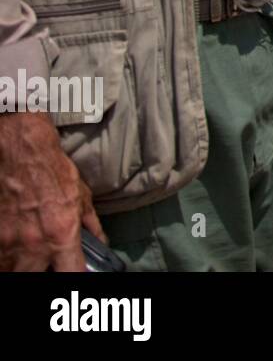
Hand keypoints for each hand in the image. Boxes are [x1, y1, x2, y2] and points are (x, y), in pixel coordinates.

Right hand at [0, 112, 104, 270]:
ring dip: (22, 268)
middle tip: (47, 265)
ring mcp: (11, 243)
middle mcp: (35, 245)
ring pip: (14, 272)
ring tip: (30, 260)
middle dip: (42, 274)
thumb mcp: (82, 197)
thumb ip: (91, 225)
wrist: (22, 155)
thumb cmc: (53, 172)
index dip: (78, 277)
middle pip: (36, 279)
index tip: (77, 273)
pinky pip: (0, 259)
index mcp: (62, 235)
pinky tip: (13, 251)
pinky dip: (6, 259)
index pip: (73, 274)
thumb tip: (101, 242)